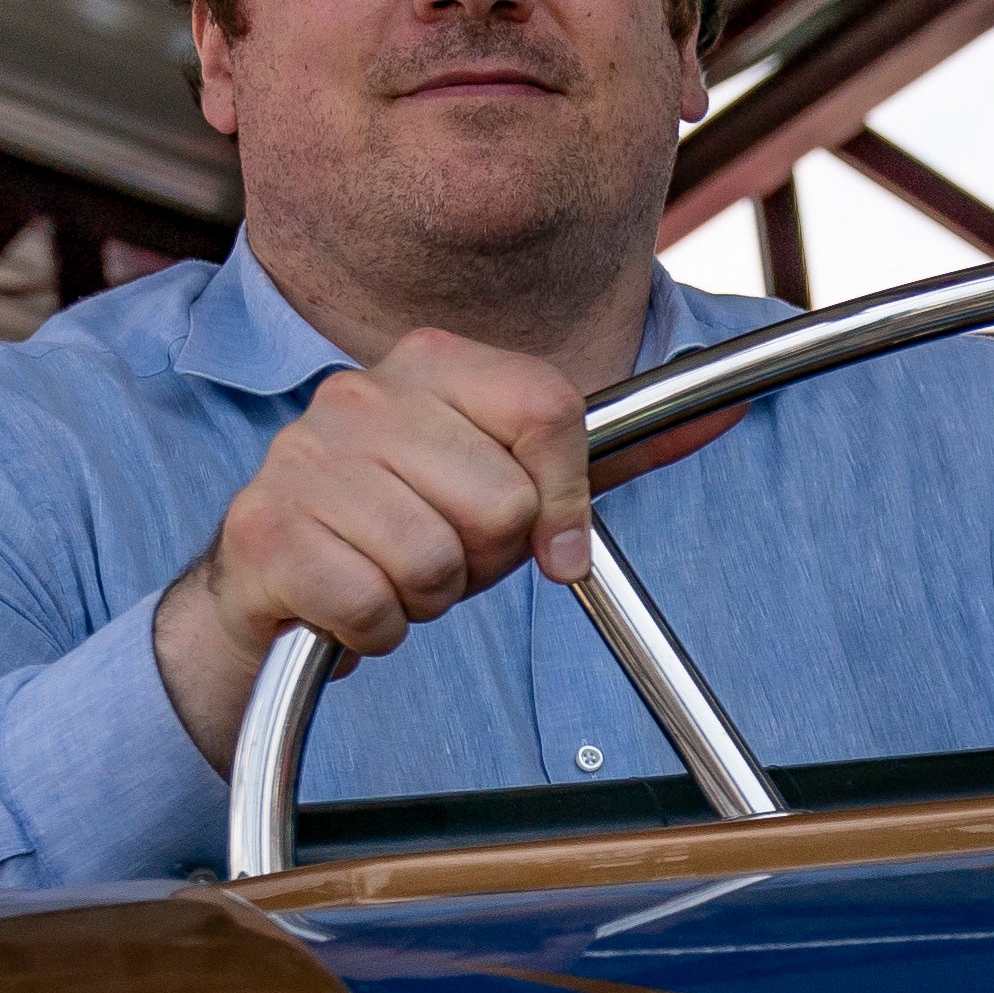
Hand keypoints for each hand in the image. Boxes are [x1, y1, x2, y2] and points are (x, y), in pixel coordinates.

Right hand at [154, 328, 593, 756]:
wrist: (280, 578)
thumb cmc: (408, 523)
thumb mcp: (515, 483)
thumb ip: (609, 457)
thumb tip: (728, 414)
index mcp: (429, 361)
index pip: (549, 409)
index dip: (563, 497)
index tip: (542, 535)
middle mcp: (358, 393)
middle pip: (503, 503)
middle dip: (486, 559)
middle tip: (443, 554)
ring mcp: (302, 458)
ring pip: (436, 561)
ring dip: (426, 599)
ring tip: (392, 575)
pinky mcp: (265, 533)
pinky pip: (373, 607)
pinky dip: (374, 630)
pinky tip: (350, 604)